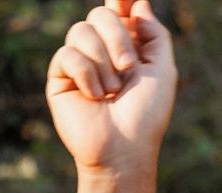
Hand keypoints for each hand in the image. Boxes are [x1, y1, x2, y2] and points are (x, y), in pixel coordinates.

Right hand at [47, 3, 175, 175]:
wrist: (124, 149)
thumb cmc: (147, 114)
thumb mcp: (162, 68)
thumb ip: (153, 32)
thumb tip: (137, 2)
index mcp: (126, 46)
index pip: (118, 10)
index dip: (119, 0)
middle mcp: (100, 51)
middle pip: (99, 14)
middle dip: (117, 36)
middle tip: (128, 67)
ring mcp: (78, 65)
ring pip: (81, 31)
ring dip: (102, 59)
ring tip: (112, 91)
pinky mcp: (59, 80)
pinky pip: (66, 55)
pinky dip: (85, 73)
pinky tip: (95, 96)